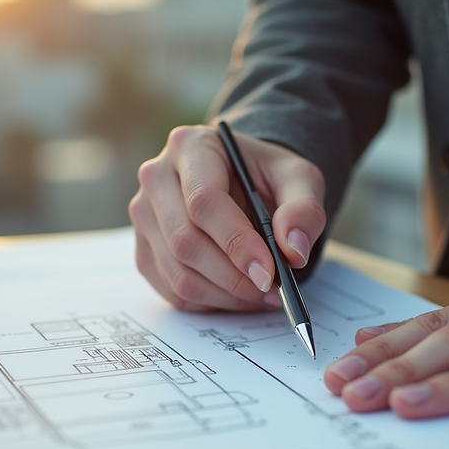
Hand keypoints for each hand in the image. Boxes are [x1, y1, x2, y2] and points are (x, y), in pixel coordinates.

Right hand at [129, 125, 325, 311]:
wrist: (244, 181)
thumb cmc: (266, 177)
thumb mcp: (299, 179)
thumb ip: (303, 209)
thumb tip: (294, 250)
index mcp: (191, 147)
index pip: (204, 201)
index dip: (236, 242)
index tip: (268, 272)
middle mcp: (156, 178)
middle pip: (185, 241)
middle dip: (233, 277)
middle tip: (271, 289)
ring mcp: (144, 216)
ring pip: (177, 272)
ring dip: (224, 295)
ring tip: (261, 293)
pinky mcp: (144, 249)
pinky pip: (171, 290)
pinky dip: (209, 302)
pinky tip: (237, 294)